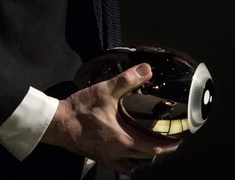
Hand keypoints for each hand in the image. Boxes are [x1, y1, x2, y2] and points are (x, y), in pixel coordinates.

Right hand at [40, 62, 181, 173]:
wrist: (57, 124)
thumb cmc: (80, 110)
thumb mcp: (106, 90)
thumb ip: (128, 80)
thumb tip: (147, 70)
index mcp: (124, 139)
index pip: (153, 148)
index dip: (168, 146)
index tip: (177, 140)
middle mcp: (118, 152)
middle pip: (146, 158)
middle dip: (159, 151)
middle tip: (168, 141)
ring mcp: (107, 157)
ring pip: (131, 163)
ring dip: (143, 157)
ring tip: (150, 147)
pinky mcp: (97, 156)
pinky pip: (117, 164)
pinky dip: (127, 161)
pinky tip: (127, 152)